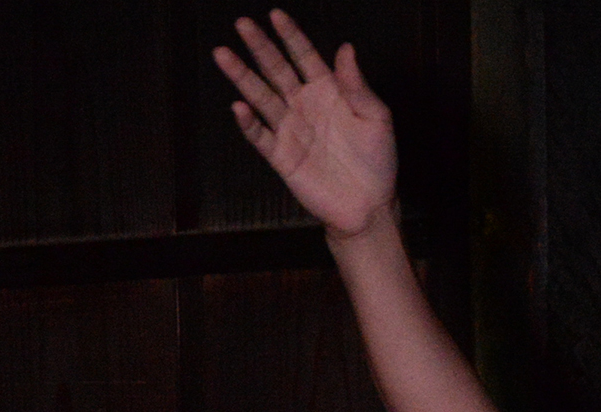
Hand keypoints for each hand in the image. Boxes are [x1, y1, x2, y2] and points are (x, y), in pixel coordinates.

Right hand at [214, 10, 395, 238]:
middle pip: (277, 70)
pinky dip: (248, 123)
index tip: (275, 15)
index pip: (304, 56)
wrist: (369, 204)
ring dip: (242, 77)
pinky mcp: (282, 156)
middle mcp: (305, 105)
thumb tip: (346, 49)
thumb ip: (357, 85)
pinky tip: (239, 107)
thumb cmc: (377, 161)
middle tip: (242, 24)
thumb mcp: (376, 118)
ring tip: (223, 55)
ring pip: (261, 97)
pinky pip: (260, 136)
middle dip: (260, 47)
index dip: (291, 36)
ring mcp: (291, 130)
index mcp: (329, 91)